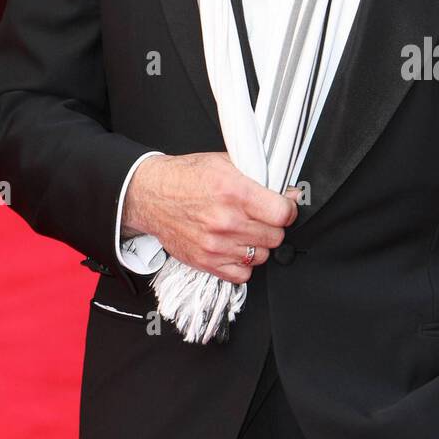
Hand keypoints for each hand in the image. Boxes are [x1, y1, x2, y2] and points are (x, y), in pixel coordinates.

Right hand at [123, 151, 298, 284]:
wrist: (150, 195)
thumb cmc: (186, 177)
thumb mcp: (224, 163)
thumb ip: (258, 177)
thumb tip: (288, 192)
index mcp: (234, 193)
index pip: (283, 214)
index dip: (288, 210)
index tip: (284, 207)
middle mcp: (226, 222)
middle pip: (275, 236)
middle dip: (273, 226)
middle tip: (261, 217)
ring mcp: (216, 246)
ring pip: (262, 256)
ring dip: (258, 245)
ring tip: (245, 230)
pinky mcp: (206, 262)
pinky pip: (243, 275)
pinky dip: (243, 264)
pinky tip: (236, 247)